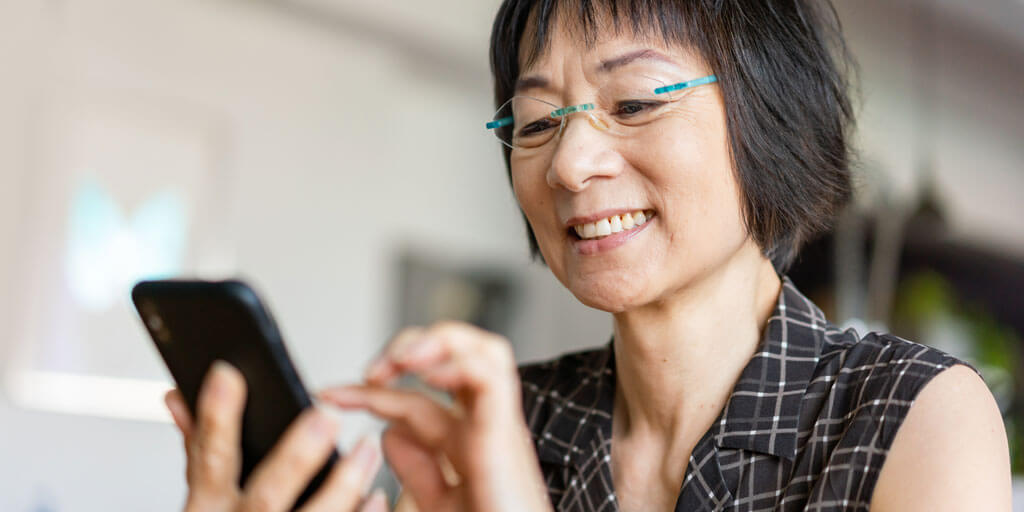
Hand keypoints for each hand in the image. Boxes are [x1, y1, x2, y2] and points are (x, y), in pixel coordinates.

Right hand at [164, 361, 388, 511]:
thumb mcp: (203, 506)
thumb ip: (200, 454)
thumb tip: (180, 398)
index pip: (208, 461)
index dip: (215, 419)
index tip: (228, 374)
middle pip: (265, 496)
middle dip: (294, 457)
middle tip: (325, 417)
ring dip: (342, 486)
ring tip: (367, 449)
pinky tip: (376, 499)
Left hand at [319, 322, 551, 511]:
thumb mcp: (438, 505)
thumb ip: (418, 470)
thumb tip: (388, 432)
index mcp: (467, 444)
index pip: (416, 398)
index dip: (369, 392)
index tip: (329, 396)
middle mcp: (484, 428)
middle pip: (459, 356)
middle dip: (408, 347)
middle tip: (370, 370)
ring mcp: (498, 428)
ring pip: (483, 351)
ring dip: (437, 342)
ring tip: (400, 359)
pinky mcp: (505, 435)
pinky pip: (491, 377)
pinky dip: (458, 363)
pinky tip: (427, 374)